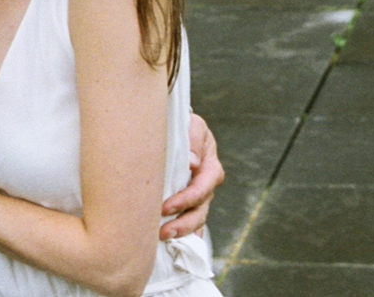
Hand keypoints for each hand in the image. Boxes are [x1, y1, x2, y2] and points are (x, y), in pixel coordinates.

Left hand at [159, 113, 223, 239]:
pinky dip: (184, 237)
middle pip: (201, 210)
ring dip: (182, 232)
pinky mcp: (189, 204)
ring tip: (163, 238)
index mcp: (210, 167)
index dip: (186, 199)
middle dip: (183, 224)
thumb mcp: (193, 125)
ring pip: (197, 221)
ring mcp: (199, 198)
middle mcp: (207, 186)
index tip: (165, 207)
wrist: (177, 129)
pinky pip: (191, 225)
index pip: (202, 187)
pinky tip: (171, 248)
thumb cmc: (184, 126)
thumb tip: (193, 162)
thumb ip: (193, 140)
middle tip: (163, 232)